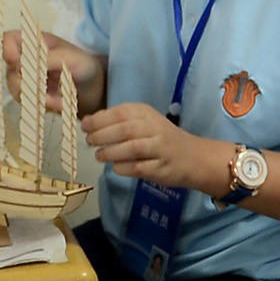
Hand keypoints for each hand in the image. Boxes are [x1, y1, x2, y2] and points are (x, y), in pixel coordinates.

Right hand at [5, 29, 104, 116]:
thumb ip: (49, 58)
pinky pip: (26, 102)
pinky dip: (43, 105)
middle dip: (25, 82)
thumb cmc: (86, 66)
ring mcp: (27, 78)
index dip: (7, 48)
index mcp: (36, 42)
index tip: (15, 60)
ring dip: (36, 96)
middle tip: (43, 90)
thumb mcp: (72, 59)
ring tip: (58, 101)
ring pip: (15, 89)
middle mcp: (27, 59)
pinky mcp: (32, 95)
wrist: (97, 90)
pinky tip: (60, 105)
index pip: (9, 39)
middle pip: (10, 70)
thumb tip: (22, 64)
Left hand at [81, 104, 223, 189]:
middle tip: (90, 142)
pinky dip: (121, 168)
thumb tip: (86, 121)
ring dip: (110, 153)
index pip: (120, 112)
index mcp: (147, 113)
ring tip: (100, 156)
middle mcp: (155, 128)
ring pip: (130, 149)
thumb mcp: (142, 122)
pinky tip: (117, 167)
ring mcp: (160, 148)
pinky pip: (136, 168)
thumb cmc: (160, 139)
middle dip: (101, 136)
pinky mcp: (161, 168)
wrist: (194, 157)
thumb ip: (115, 121)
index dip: (99, 120)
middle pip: (124, 130)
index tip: (85, 127)